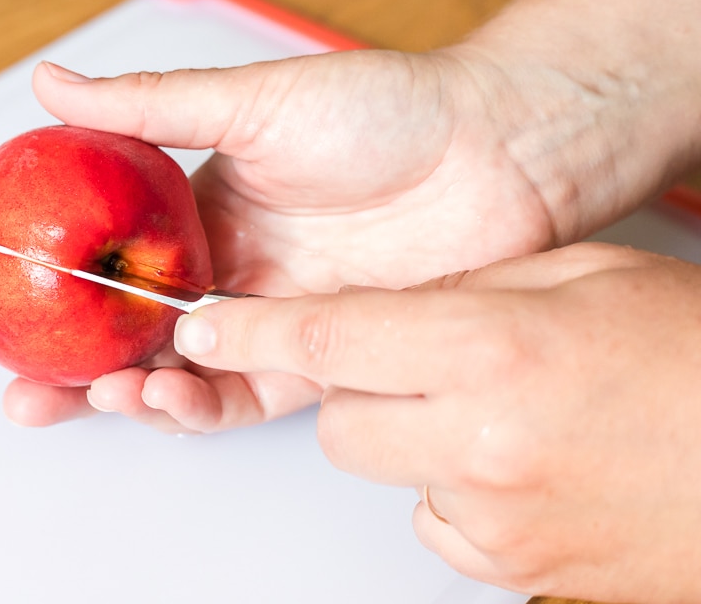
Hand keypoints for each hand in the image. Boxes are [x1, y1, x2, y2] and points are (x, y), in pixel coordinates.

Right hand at [5, 51, 559, 428]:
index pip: (109, 268)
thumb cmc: (385, 109)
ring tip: (117, 391)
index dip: (58, 300)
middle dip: (78, 375)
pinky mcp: (328, 355)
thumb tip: (52, 83)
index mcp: (199, 212)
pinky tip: (179, 393)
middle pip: (135, 337)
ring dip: (139, 394)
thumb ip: (149, 105)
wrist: (496, 148)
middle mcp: (230, 271)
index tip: (7, 320)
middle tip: (33, 395)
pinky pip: (255, 395)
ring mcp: (276, 316)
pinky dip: (209, 404)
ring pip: (186, 377)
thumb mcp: (251, 101)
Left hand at [172, 242, 700, 600]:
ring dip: (412, 438)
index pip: (323, 339)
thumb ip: (469, 290)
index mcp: (493, 349)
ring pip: (387, 472)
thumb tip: (386, 308)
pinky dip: (454, 491)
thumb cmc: (695, 356)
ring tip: (496, 411)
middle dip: (354, 388)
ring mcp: (498, 518)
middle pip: (339, 420)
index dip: (247, 331)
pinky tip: (519, 462)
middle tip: (416, 363)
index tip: (197, 327)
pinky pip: (438, 523)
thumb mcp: (582, 276)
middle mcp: (481, 441)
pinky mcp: (517, 571)